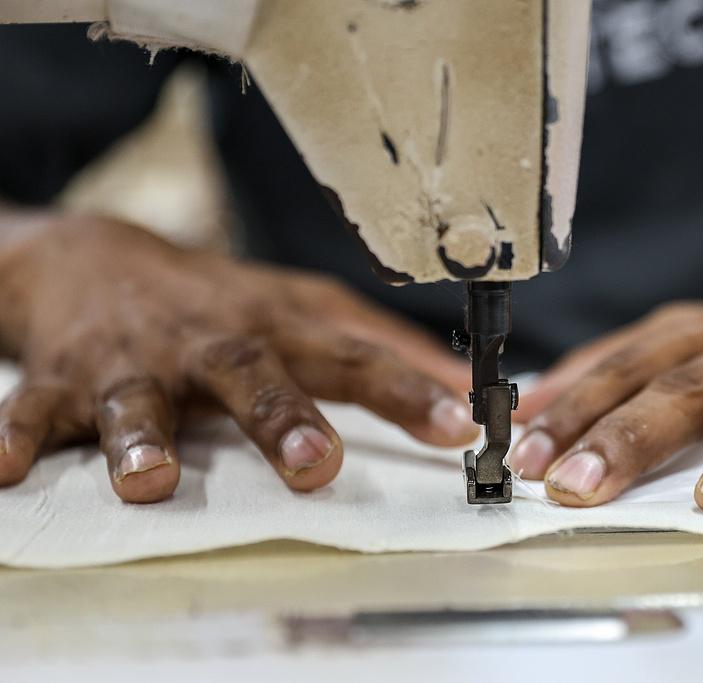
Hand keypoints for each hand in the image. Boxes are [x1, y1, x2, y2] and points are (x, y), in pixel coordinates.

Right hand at [0, 215, 476, 501]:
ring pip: (138, 399)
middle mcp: (207, 344)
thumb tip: (463, 385)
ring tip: (152, 478)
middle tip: (315, 464)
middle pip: (250, 373)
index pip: (348, 358)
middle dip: (281, 418)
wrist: (95, 257)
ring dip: (144, 437)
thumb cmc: (215, 299)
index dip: (403, 390)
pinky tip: (4, 467)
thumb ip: (376, 346)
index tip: (457, 425)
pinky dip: (16, 435)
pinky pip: (34, 409)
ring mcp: (132, 363)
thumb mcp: (301, 308)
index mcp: (271, 329)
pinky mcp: (62, 380)